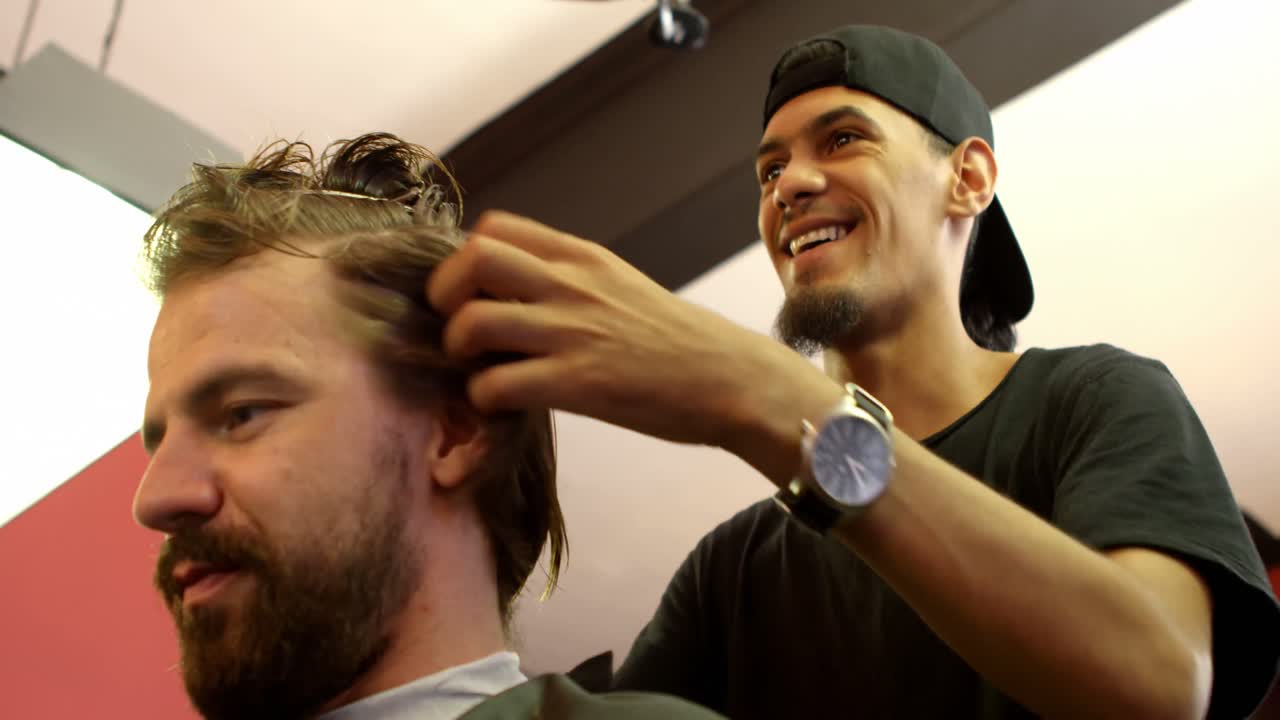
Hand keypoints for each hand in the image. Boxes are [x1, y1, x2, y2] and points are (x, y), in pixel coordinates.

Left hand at [426, 210, 835, 455]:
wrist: (729, 378)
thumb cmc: (674, 339)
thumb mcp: (619, 284)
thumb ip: (567, 277)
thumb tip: (510, 287)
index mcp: (582, 257)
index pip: (494, 228)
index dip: (463, 258)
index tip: (470, 292)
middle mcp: (572, 285)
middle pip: (472, 260)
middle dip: (444, 295)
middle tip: (454, 326)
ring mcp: (573, 333)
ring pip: (473, 323)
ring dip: (459, 350)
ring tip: (477, 369)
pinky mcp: (578, 384)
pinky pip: (496, 385)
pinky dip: (483, 398)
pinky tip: (503, 405)